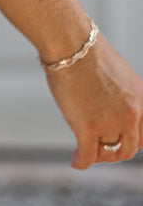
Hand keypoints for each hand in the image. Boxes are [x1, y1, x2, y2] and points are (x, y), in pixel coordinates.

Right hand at [43, 33, 142, 168]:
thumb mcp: (120, 77)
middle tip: (99, 149)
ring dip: (97, 155)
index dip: (129, 143)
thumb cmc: (88, 54)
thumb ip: (124, 98)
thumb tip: (113, 113)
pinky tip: (76, 160)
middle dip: (113, 152)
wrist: (71, 43)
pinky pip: (88, 155)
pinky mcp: (88, 127)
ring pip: (108, 153)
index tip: (117, 143)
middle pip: (127, 149)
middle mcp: (133, 114)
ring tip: (85, 151)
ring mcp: (111, 122)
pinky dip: (82, 161)